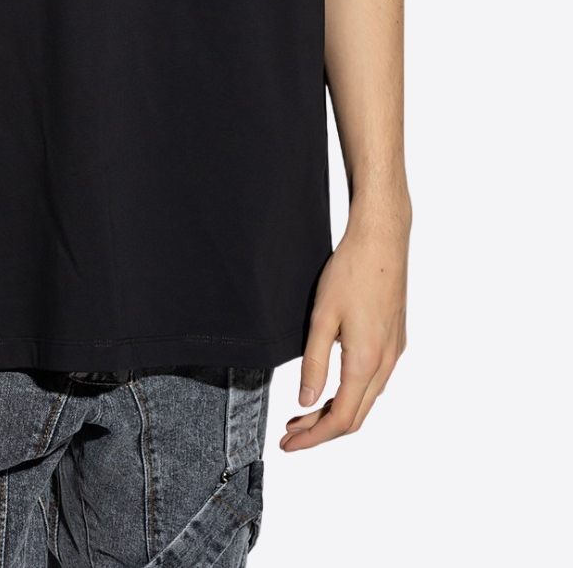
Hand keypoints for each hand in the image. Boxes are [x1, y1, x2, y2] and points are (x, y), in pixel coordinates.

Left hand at [280, 208, 408, 450]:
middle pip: (356, 415)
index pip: (342, 419)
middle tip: (291, 433)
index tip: (289, 444)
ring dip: (336, 411)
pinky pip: (374, 380)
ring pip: (366, 398)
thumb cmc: (351, 271)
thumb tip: (306, 401)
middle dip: (322, 430)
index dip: (314, 438)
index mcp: (366, 360)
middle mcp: (386, 362)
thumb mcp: (322, 316)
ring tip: (304, 413)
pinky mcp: (395, 339)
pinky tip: (332, 384)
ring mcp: (394, 351)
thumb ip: (315, 362)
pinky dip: (351, 392)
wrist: (383, 240)